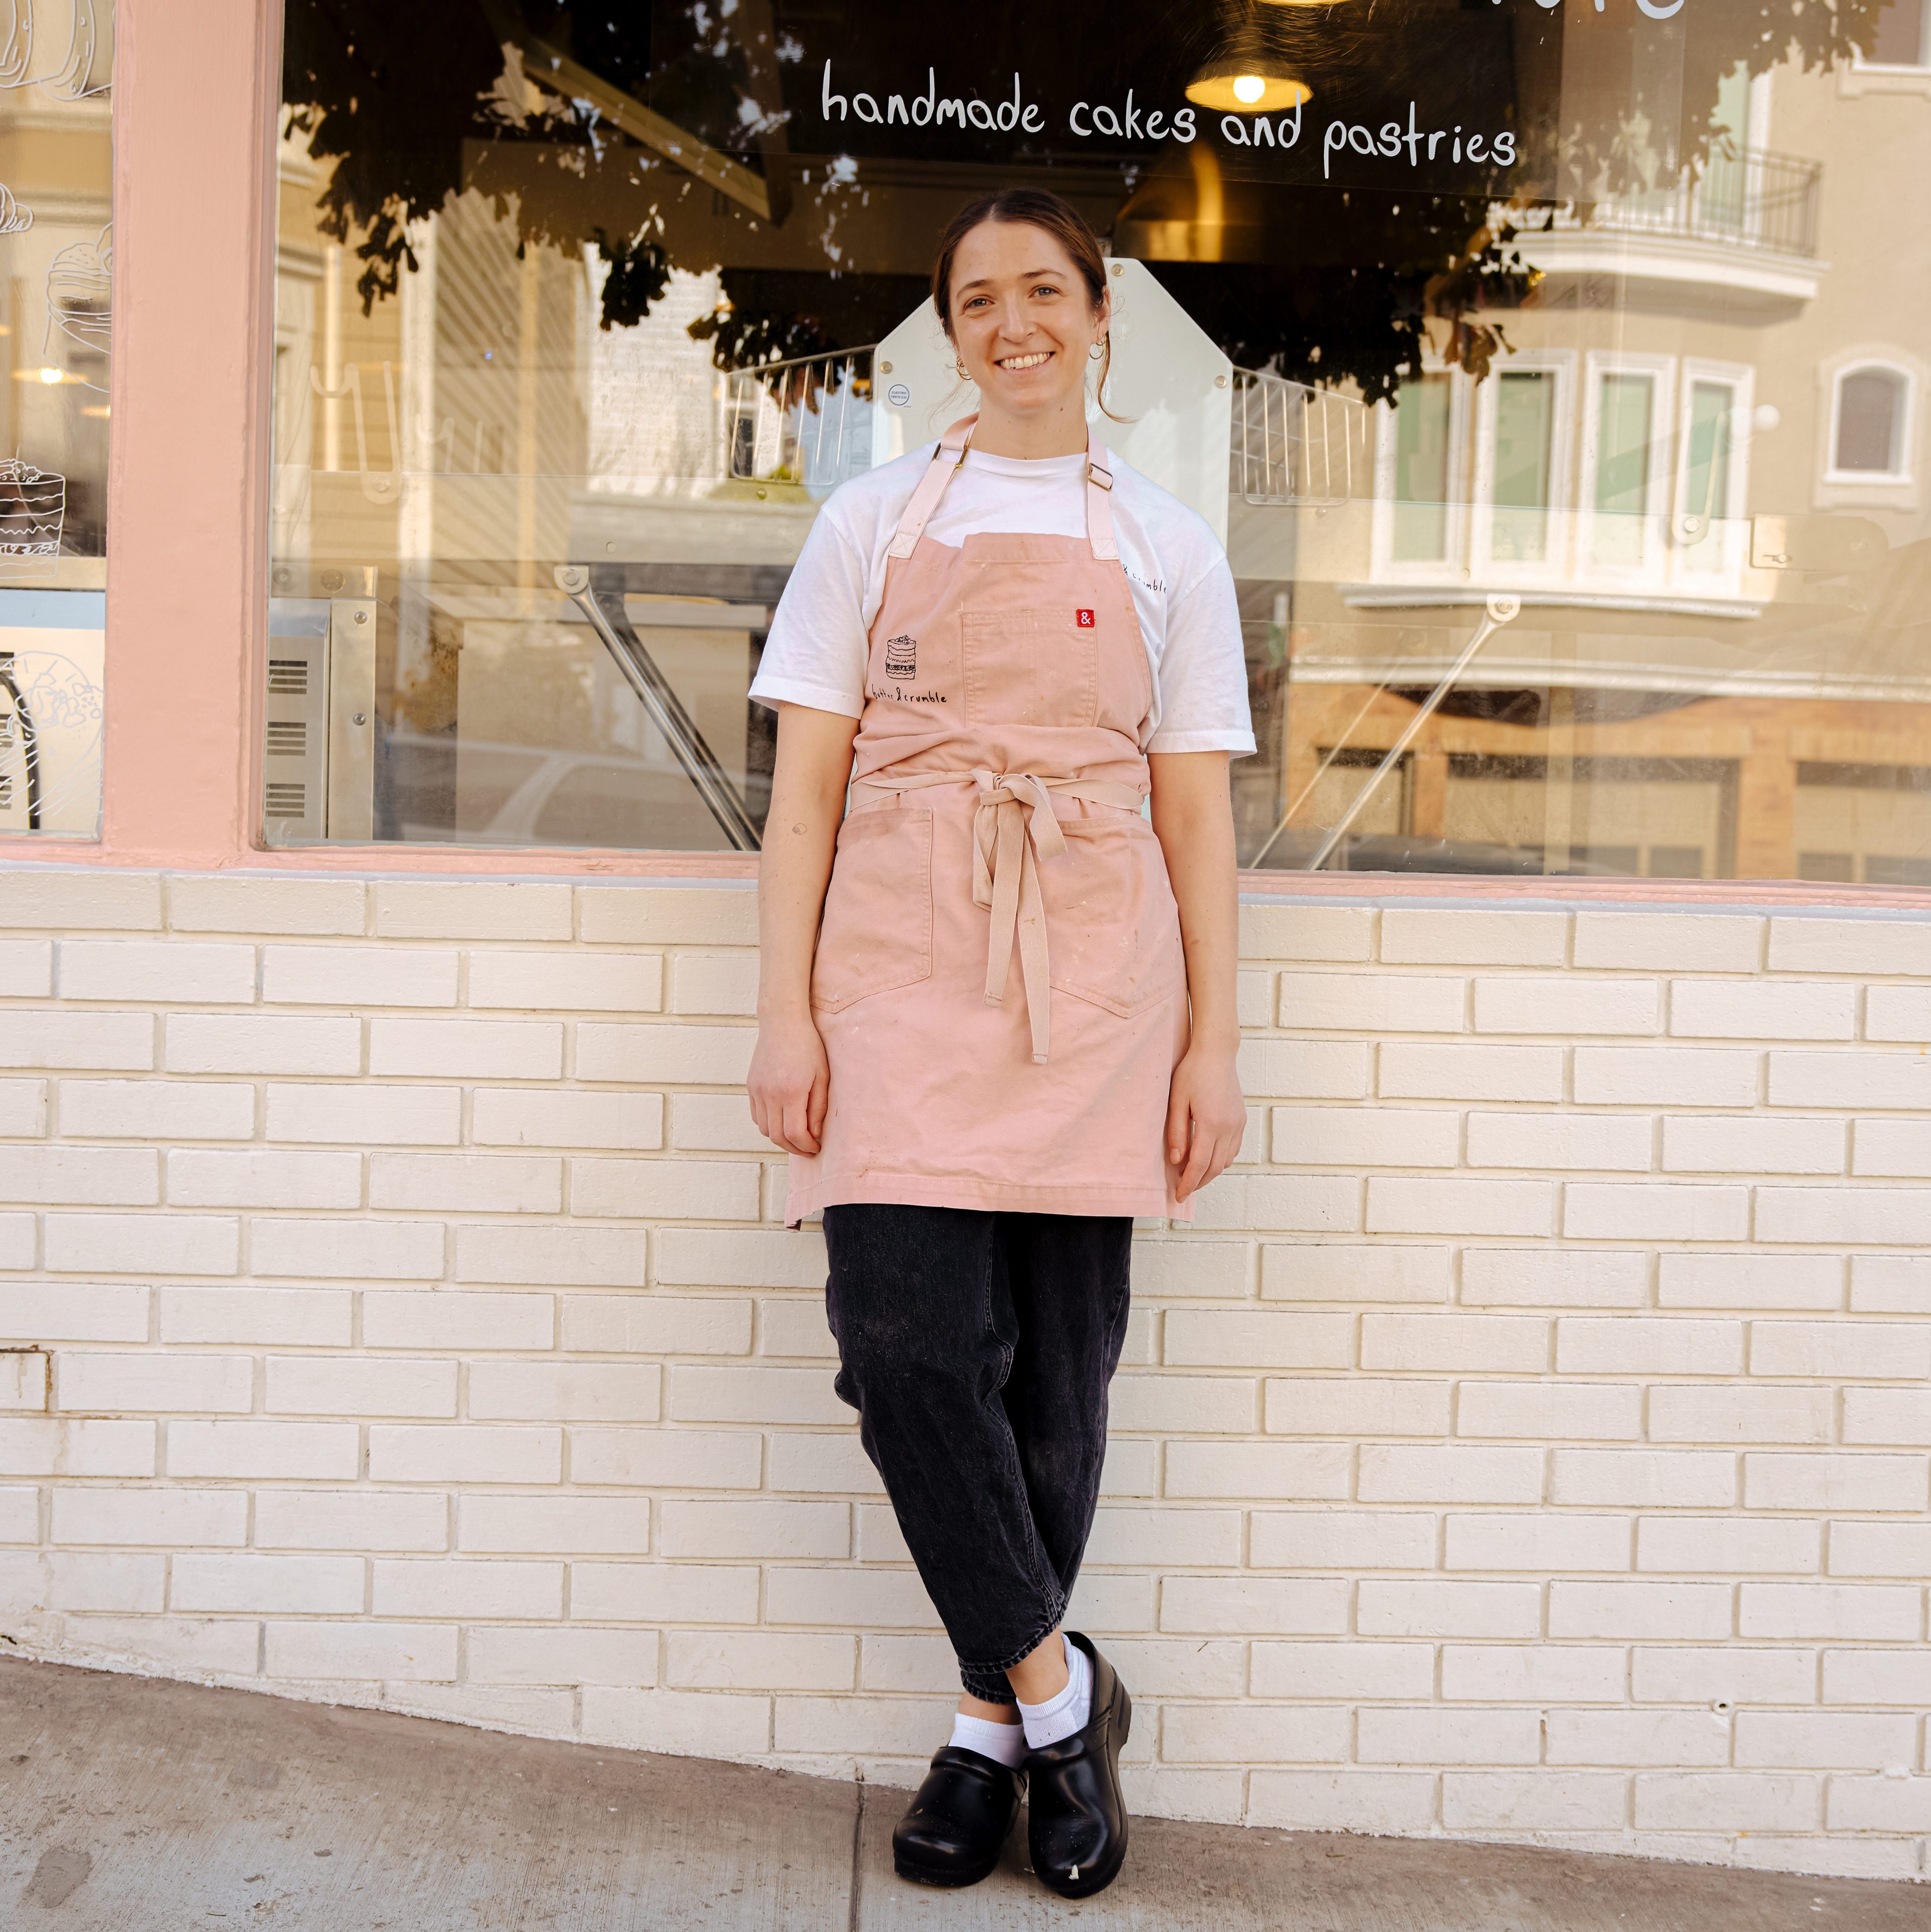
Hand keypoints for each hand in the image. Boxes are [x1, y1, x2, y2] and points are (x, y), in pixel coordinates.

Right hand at [748, 1009, 829, 1155]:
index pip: (795, 1133)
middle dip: (794, 1148)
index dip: (806, 1146)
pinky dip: (769, 1125)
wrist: (783, 1022)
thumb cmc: (808, 1046)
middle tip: (808, 1148)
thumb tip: (815, 1134)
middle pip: (777, 1137)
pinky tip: (782, 1121)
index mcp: (790, 1091)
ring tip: (797, 1136)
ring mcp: (757, 1091)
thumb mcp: (822, 1076)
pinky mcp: (751, 1086)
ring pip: (765, 1129)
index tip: (816, 1147)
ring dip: (781, 1138)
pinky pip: (757, 1116)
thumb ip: (818, 1108)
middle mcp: (770, 1094)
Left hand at [1165, 1044, 1245, 1200]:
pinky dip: (1221, 1159)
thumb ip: (1176, 1133)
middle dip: (1199, 1183)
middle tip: (1183, 1190)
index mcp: (1211, 1124)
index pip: (1199, 1165)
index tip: (1178, 1196)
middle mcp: (1228, 1127)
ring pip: (1226, 1161)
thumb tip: (1176, 1160)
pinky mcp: (1241, 1119)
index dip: (1188, 1183)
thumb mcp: (1176, 1101)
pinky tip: (1208, 1157)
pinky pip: (1233, 1149)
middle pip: (1214, 1168)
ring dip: (1210, 1172)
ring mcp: (1237, 1124)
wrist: (1216, 1053)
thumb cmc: (1192, 1072)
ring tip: (1193, 1175)